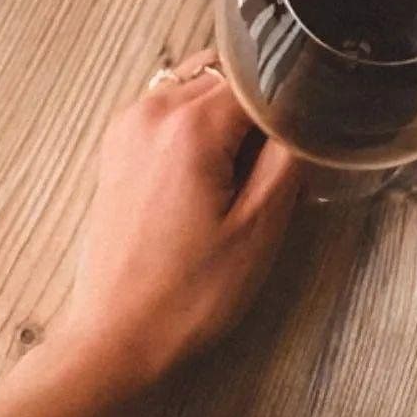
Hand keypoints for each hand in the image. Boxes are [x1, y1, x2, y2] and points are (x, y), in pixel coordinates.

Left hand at [55, 53, 299, 393]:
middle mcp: (152, 110)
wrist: (115, 341)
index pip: (260, 79)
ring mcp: (129, 124)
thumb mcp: (260, 229)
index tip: (298, 143)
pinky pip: (172, 106)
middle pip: (229, 75)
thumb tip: (301, 118)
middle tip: (267, 168)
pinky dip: (198, 124)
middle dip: (257, 110)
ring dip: (227, 114)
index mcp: (189, 125)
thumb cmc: (186, 296)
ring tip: (235, 175)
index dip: (287, 108)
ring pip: (200, 84)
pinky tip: (206, 176)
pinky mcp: (119, 144)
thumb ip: (288, 157)